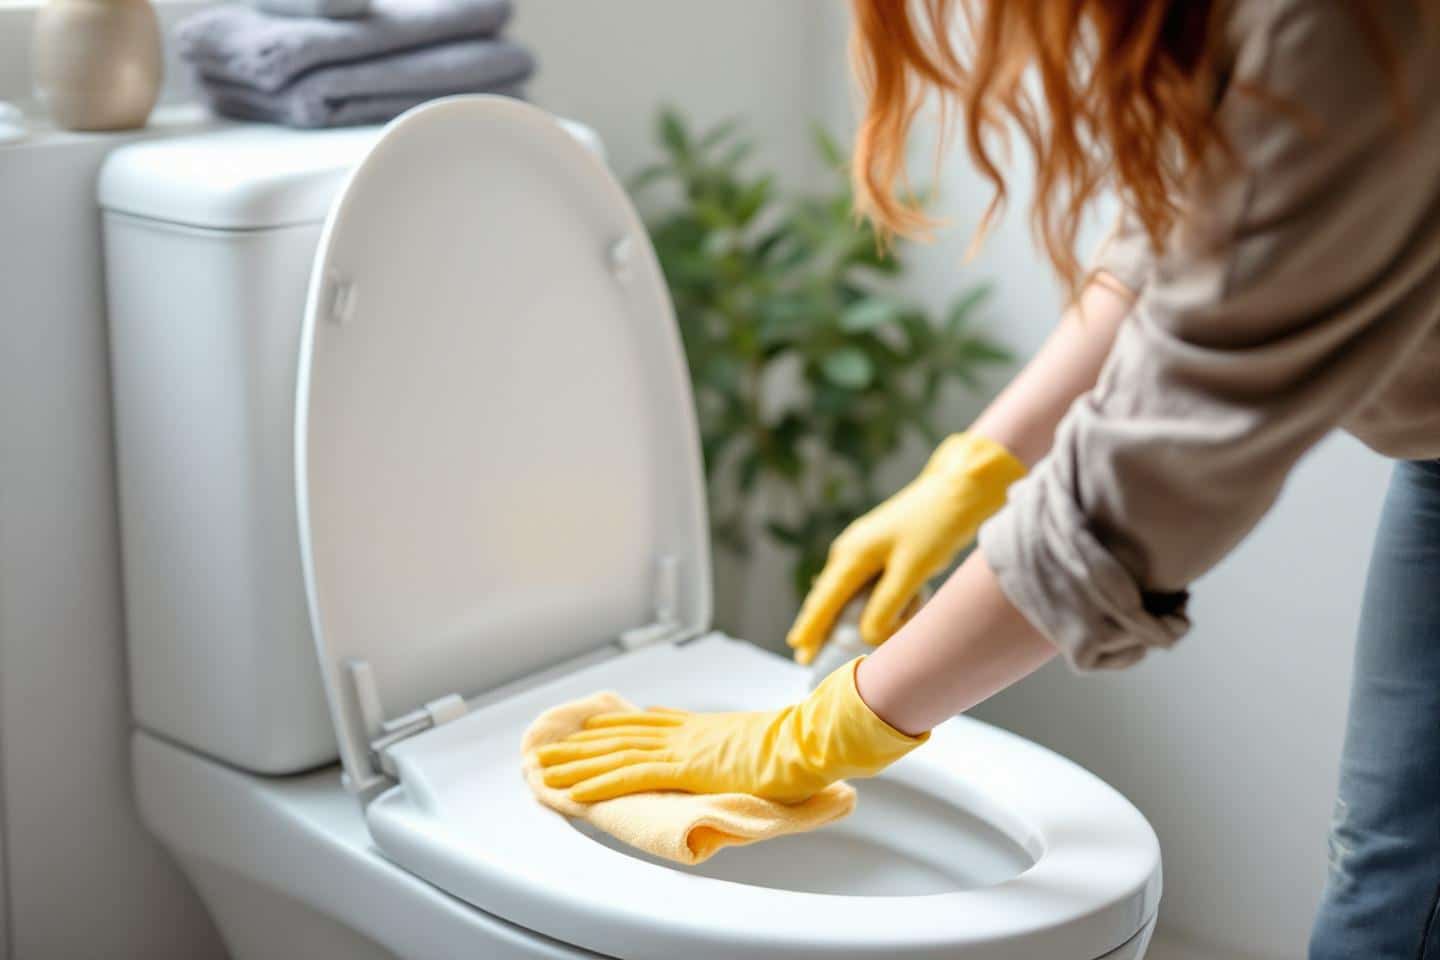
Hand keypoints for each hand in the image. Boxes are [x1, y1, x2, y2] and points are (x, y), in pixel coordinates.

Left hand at [535, 658, 926, 803]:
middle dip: (584, 744)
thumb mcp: (771, 747)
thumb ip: (753, 752)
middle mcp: (687, 732)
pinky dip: (599, 780)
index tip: (594, 725)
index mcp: (707, 728)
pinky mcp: (683, 765)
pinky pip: (630, 773)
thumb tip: (757, 758)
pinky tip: (575, 787)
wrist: (809, 740)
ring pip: (616, 752)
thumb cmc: (803, 748)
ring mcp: (683, 746)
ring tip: (546, 767)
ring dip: (578, 761)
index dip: (617, 725)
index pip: (652, 724)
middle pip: (623, 735)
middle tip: (551, 748)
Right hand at [786, 432, 1025, 662]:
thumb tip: (867, 636)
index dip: (810, 627)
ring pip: (845, 591)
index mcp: (852, 555)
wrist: (958, 491)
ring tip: (834, 641)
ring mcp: (863, 548)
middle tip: (805, 656)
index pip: (824, 600)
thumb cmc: (935, 527)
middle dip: (817, 625)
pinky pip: (861, 584)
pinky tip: (871, 615)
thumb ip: (886, 606)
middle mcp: (849, 551)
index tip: (798, 651)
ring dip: (843, 616)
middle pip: (826, 596)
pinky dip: (862, 603)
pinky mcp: (880, 550)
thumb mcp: (912, 570)